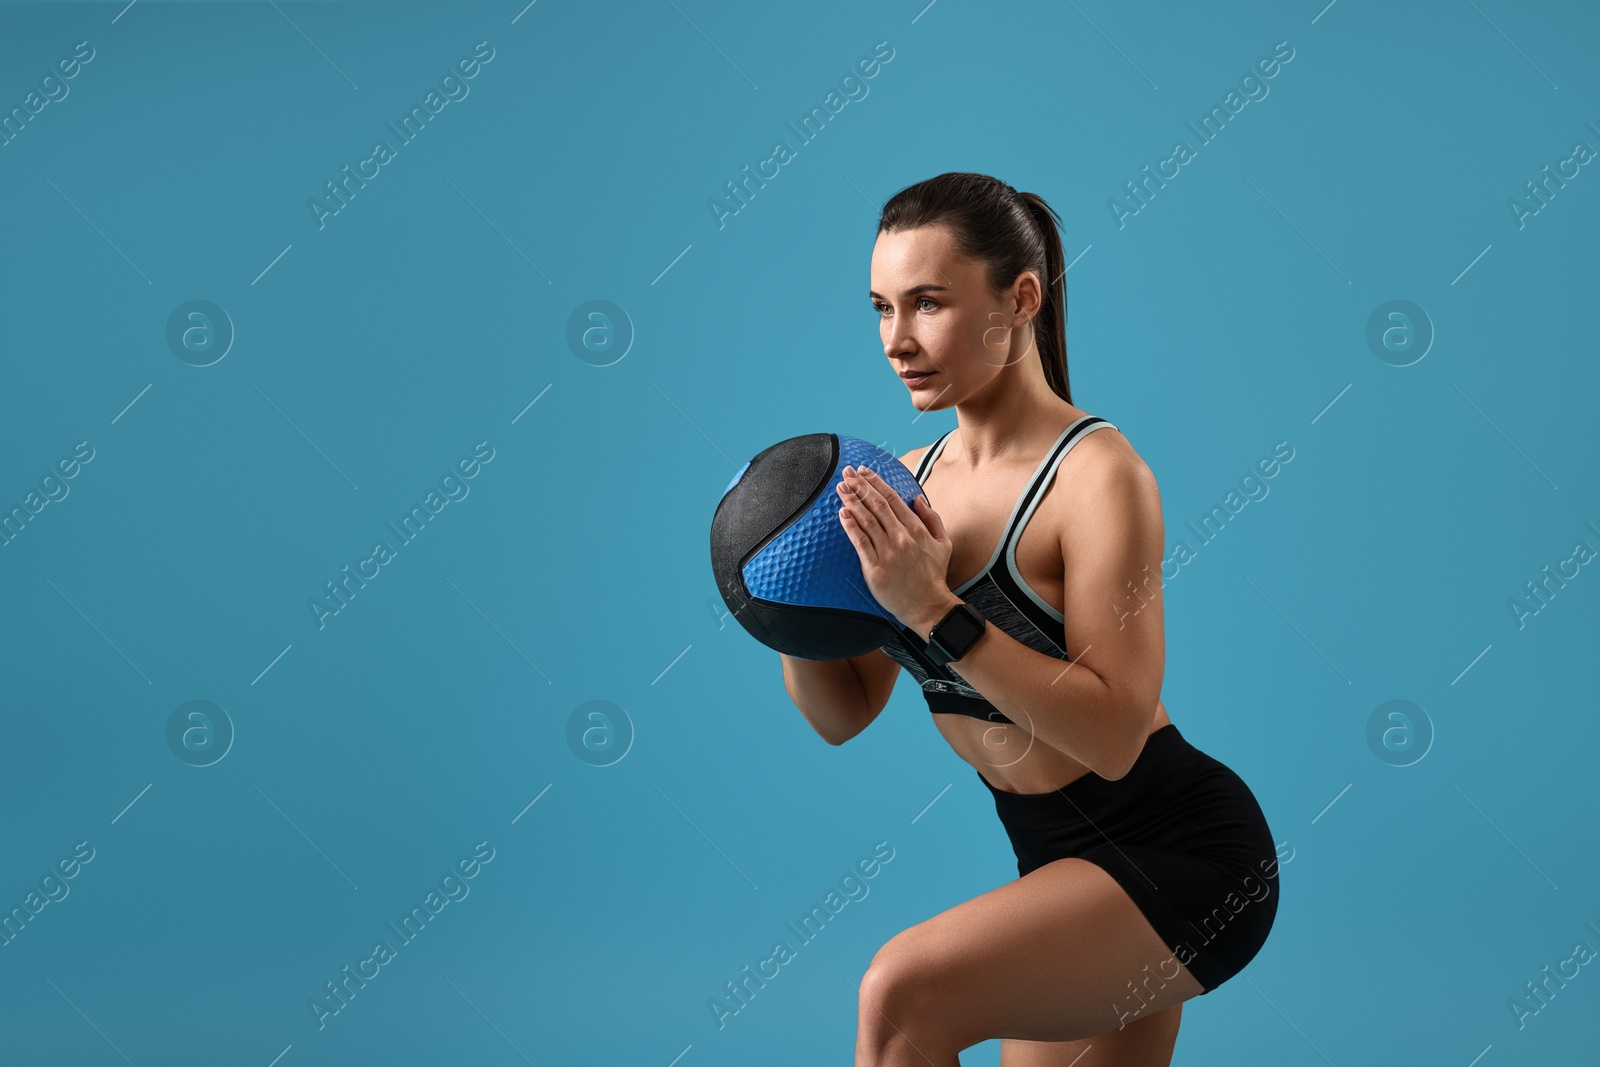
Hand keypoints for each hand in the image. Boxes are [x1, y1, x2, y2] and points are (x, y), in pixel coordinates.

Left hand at [835, 464, 957, 632]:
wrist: (928, 607)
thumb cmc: (934, 576)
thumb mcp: (943, 544)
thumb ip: (932, 519)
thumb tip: (918, 498)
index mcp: (917, 530)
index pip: (893, 499)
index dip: (876, 482)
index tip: (863, 471)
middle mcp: (902, 538)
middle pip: (877, 505)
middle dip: (860, 486)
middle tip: (846, 472)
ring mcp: (888, 552)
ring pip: (867, 520)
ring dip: (852, 501)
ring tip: (840, 488)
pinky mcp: (875, 568)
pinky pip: (860, 542)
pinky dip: (850, 526)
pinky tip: (842, 513)